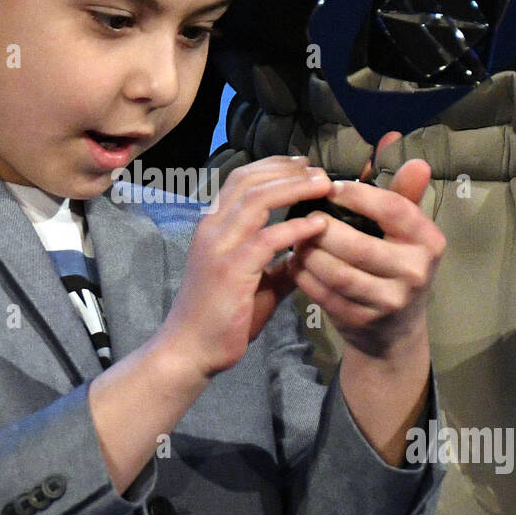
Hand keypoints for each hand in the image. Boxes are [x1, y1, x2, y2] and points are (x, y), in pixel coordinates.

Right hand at [157, 156, 333, 378]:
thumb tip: (306, 254)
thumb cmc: (220, 318)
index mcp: (212, 226)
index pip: (240, 180)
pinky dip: (296, 228)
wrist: (191, 350)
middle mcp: (212, 229)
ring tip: (324, 186)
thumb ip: (278, 265)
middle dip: (287, 170)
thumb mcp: (254, 283)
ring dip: (294, 188)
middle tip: (320, 170)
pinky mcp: (231, 269)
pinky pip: (267, 239)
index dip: (273, 166)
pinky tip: (319, 225)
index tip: (303, 165)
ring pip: (257, 200)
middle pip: (249, 181)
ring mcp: (219, 247)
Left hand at [286, 133, 445, 358]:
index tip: (329, 188)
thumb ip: (397, 186)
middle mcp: (415, 272)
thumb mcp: (404, 228)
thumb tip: (391, 134)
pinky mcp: (362, 321)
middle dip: (323, 229)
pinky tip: (296, 262)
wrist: (393, 330)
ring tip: (295, 237)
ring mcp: (389, 302)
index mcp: (428, 241)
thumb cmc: (395, 262)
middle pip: (359, 245)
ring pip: (337, 272)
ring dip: (309, 253)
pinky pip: (324, 295)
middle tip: (304, 215)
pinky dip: (304, 276)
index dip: (356, 195)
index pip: (392, 209)